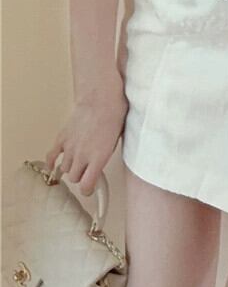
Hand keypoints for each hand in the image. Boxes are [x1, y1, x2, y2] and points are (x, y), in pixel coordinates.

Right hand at [44, 75, 128, 195]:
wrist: (101, 97)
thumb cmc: (114, 113)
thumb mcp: (117, 138)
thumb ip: (106, 154)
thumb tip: (102, 161)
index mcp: (99, 159)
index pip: (87, 186)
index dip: (88, 190)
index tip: (91, 188)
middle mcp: (82, 157)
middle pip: (74, 178)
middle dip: (81, 176)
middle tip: (87, 169)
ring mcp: (70, 148)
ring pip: (64, 169)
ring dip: (70, 167)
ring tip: (77, 161)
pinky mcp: (62, 138)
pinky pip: (52, 156)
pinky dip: (51, 162)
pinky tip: (54, 164)